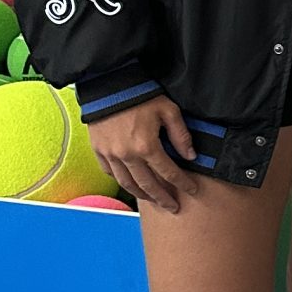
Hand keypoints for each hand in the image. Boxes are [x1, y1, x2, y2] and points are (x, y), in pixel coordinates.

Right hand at [87, 94, 197, 212]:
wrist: (108, 84)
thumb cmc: (140, 94)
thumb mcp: (168, 110)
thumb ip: (181, 135)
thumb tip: (190, 156)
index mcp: (147, 146)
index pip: (169, 173)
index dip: (182, 184)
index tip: (192, 190)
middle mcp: (127, 155)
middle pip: (148, 185)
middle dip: (163, 199)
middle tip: (173, 207)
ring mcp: (111, 155)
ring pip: (128, 184)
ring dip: (142, 195)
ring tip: (153, 200)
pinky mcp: (99, 150)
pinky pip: (111, 173)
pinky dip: (122, 182)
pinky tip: (131, 184)